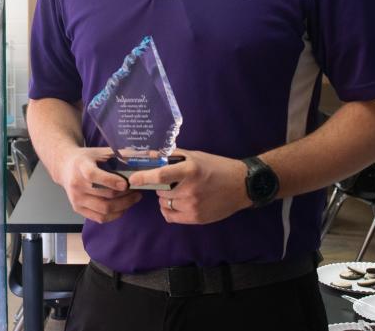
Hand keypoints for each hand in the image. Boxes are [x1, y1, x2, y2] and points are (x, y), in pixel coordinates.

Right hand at [57, 147, 142, 222]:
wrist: (65, 167)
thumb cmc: (86, 158)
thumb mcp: (99, 151)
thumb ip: (119, 154)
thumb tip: (143, 157)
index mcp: (81, 166)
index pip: (93, 175)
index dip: (110, 181)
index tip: (126, 183)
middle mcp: (76, 184)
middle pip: (104, 194)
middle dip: (125, 195)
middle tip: (138, 190)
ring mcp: (76, 198)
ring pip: (104, 209)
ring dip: (123, 205)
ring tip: (134, 198)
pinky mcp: (78, 209)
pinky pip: (100, 218)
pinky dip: (115, 215)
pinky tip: (123, 207)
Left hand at [126, 148, 251, 223]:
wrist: (241, 186)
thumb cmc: (216, 167)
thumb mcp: (194, 157)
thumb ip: (171, 156)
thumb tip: (148, 155)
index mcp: (190, 170)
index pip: (161, 175)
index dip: (144, 177)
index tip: (132, 179)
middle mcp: (190, 189)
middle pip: (160, 191)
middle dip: (161, 186)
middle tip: (172, 182)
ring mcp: (193, 206)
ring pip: (164, 203)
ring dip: (166, 198)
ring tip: (180, 191)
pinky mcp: (196, 218)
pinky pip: (170, 216)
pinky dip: (169, 209)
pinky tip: (178, 203)